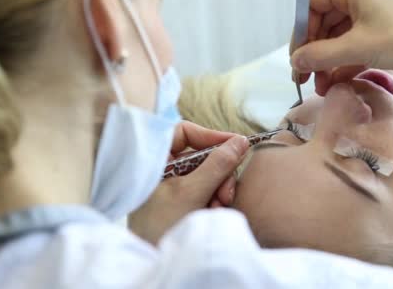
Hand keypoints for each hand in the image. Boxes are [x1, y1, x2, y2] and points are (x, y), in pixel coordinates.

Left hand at [129, 121, 248, 243]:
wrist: (151, 260)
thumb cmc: (160, 225)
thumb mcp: (191, 192)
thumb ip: (218, 165)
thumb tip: (241, 141)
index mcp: (153, 158)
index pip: (185, 132)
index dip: (211, 136)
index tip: (236, 145)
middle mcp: (162, 168)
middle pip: (201, 154)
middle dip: (219, 172)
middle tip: (226, 192)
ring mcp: (171, 184)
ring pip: (207, 173)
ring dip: (219, 188)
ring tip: (218, 206)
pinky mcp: (180, 200)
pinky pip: (205, 189)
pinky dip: (213, 198)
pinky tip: (214, 211)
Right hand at [290, 0, 392, 94]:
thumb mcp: (356, 49)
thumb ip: (320, 55)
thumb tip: (296, 61)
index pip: (312, 2)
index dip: (300, 32)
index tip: (297, 59)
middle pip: (325, 18)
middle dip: (315, 50)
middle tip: (307, 76)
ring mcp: (377, 4)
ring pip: (341, 31)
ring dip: (329, 58)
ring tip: (324, 85)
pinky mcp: (387, 21)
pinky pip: (357, 36)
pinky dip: (346, 57)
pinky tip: (339, 80)